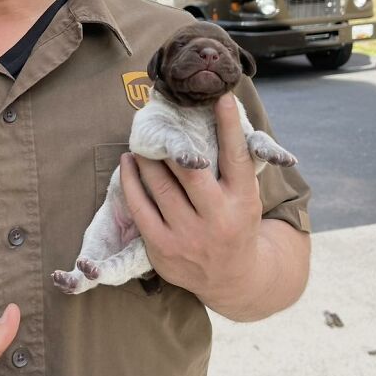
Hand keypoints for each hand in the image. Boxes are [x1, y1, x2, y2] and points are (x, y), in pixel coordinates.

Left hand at [120, 93, 262, 313]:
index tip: (220, 96)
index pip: (236, 156)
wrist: (233, 279)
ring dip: (145, 160)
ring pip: (159, 187)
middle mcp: (218, 218)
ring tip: (138, 142)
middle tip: (158, 123)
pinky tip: (127, 165)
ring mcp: (189, 236)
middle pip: (190, 172)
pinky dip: (130, 183)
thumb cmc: (238, 221)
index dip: (228, 125)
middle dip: (172, 144)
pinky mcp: (163, 249)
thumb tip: (223, 114)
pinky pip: (139, 209)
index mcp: (243, 200)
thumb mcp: (248, 195)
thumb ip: (236, 164)